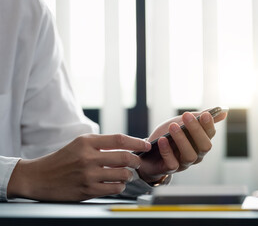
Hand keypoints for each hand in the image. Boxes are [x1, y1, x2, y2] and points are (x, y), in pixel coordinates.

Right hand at [7, 134, 150, 200]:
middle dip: (136, 160)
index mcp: (87, 142)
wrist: (39, 177)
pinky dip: (120, 186)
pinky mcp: (86, 190)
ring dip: (128, 175)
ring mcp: (88, 175)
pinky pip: (114, 188)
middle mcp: (88, 157)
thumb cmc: (62, 159)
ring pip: (122, 174)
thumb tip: (127, 146)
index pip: (119, 139)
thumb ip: (101, 144)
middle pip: (124, 157)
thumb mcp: (79, 144)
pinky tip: (117, 184)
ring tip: (126, 174)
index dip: (137, 142)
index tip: (146, 145)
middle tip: (138, 162)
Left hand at [136, 110, 226, 183]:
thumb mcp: (183, 122)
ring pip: (190, 155)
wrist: (149, 151)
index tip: (204, 114)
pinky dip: (167, 151)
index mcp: (200, 142)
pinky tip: (162, 140)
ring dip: (181, 140)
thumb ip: (200, 117)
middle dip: (196, 130)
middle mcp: (196, 154)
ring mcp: (184, 163)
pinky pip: (172, 164)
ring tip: (172, 127)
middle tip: (186, 115)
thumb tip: (224, 111)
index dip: (209, 125)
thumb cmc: (169, 135)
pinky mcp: (170, 169)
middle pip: (204, 146)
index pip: (210, 135)